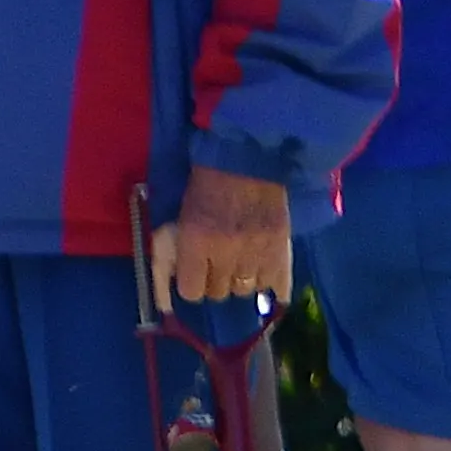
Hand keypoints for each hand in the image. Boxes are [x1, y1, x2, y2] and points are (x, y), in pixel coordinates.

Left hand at [150, 166, 292, 307]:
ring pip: (246, 290)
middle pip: (219, 293)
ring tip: (240, 265)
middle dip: (214, 282)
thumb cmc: (207, 183)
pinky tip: (265, 281)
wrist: (246, 158)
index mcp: (196, 240)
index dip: (190, 284)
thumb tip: (169, 291)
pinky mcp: (281, 248)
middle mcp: (227, 252)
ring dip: (240, 281)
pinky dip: (269, 285)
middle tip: (216, 265)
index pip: (191, 291)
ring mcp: (257, 252)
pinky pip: (276, 284)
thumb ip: (173, 251)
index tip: (192, 276)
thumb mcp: (181, 214)